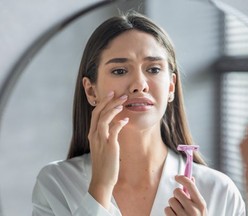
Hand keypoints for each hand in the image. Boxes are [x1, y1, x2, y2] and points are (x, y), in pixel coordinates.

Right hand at [88, 91, 128, 207]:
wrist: (102, 180)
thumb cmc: (104, 163)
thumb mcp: (102, 146)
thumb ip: (106, 134)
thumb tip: (116, 124)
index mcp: (92, 134)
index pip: (95, 114)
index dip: (103, 103)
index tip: (111, 94)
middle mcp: (94, 135)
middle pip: (98, 113)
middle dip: (108, 101)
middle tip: (119, 93)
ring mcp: (101, 140)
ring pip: (104, 119)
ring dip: (113, 109)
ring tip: (123, 102)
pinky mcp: (109, 146)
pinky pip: (113, 131)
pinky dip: (119, 123)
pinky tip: (125, 120)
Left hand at [165, 175, 206, 215]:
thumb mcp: (200, 207)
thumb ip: (195, 192)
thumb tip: (190, 177)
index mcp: (201, 203)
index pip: (189, 184)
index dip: (182, 178)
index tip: (177, 177)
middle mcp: (193, 209)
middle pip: (177, 191)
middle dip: (177, 195)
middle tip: (181, 201)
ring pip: (171, 200)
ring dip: (173, 204)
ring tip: (179, 210)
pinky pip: (167, 209)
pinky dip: (169, 212)